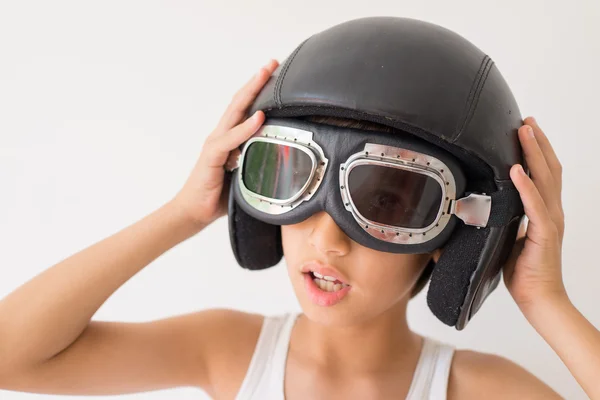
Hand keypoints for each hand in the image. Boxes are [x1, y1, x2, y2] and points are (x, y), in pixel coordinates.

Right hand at [172, 59, 278, 226]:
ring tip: (264, 75)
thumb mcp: (245, 175)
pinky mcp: (213, 157)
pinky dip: (245, 128)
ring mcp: (216, 144)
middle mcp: (222, 136)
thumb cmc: (219, 195)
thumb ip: (257, 161)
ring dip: (251, 93)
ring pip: (235, 113)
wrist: (194, 212)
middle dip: (257, 81)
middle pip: (240, 102)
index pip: (245, 109)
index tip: (274, 74)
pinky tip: (258, 117)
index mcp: (230, 139)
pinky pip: (230, 140)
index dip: (259, 90)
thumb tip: (280, 158)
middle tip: (272, 63)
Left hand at [503, 116, 566, 310]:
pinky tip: (515, 170)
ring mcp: (550, 221)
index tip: (524, 131)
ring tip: (524, 131)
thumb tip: (479, 208)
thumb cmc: (523, 271)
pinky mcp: (544, 234)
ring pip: (545, 179)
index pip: (543, 174)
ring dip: (533, 153)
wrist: (539, 299)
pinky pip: (535, 206)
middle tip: (525, 120)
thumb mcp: (507, 237)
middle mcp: (551, 211)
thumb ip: (501, 219)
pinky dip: (526, 186)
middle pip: (548, 168)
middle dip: (537, 142)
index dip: (536, 151)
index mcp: (543, 211)